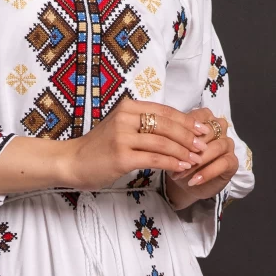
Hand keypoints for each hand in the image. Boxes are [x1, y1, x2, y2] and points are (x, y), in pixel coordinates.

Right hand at [57, 96, 208, 190]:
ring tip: (196, 159)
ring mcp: (122, 137)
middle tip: (203, 146)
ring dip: (183, 151)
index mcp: (128, 107)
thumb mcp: (121, 127)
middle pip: (167, 125)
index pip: (165, 111)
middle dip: (189, 136)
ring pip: (163, 142)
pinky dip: (171, 163)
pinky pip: (154, 158)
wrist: (72, 162)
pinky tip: (181, 167)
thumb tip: (175, 128)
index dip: (187, 120)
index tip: (202, 129)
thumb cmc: (99, 148)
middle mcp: (126, 118)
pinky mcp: (121, 156)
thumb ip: (143, 124)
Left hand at [164, 108, 237, 206]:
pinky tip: (195, 181)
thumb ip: (174, 138)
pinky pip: (223, 163)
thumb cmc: (180, 160)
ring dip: (198, 162)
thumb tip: (168, 136)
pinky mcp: (233, 161)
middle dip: (190, 148)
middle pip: (208, 132)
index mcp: (206, 118)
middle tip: (174, 161)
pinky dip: (207, 173)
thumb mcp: (173, 147)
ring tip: (182, 174)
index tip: (170, 142)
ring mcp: (228, 144)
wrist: (186, 184)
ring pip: (216, 147)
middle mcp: (220, 128)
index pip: (198, 117)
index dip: (185, 130)